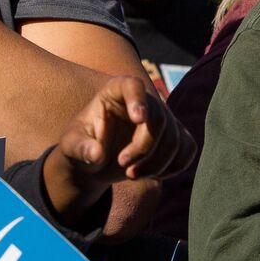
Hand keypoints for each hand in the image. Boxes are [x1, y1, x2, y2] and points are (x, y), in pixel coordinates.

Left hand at [43, 76, 194, 226]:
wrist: (96, 158)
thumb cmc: (82, 145)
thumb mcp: (71, 146)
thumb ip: (81, 148)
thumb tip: (95, 154)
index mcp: (116, 91)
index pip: (133, 86)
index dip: (139, 100)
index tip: (139, 118)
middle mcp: (145, 100)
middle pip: (159, 119)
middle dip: (144, 148)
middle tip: (124, 165)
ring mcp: (163, 117)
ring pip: (175, 139)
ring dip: (156, 164)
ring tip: (132, 174)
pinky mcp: (175, 135)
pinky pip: (187, 150)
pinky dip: (173, 167)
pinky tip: (152, 174)